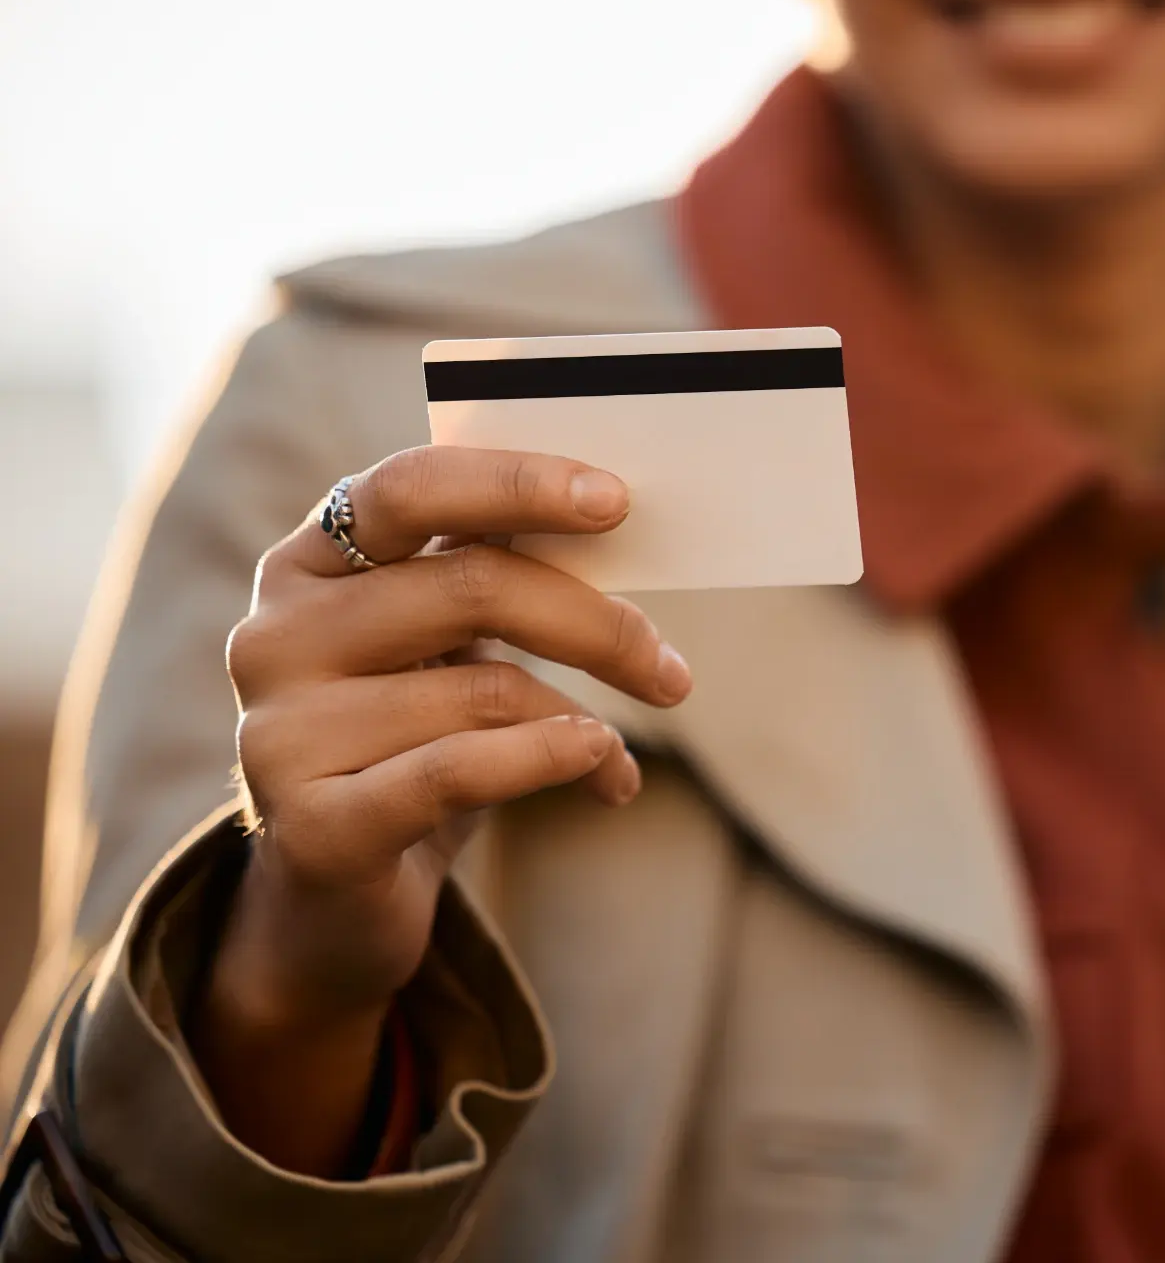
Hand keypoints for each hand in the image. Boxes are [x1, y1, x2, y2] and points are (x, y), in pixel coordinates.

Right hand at [193, 445, 690, 1173]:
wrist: (334, 901)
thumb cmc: (410, 746)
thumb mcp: (444, 653)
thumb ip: (493, 584)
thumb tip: (614, 524)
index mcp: (308, 564)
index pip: (411, 488)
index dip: (517, 484)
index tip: (616, 501)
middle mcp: (275, 634)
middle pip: (472, 586)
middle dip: (598, 626)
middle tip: (669, 672)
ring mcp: (280, 731)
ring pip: (485, 690)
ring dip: (585, 726)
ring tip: (618, 760)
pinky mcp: (312, 826)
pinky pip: (461, 770)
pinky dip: (550, 761)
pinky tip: (603, 772)